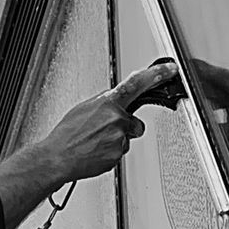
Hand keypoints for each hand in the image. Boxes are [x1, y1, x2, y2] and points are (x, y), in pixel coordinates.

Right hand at [45, 61, 181, 184]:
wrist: (57, 157)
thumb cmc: (66, 135)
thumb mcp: (83, 108)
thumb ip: (104, 103)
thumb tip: (115, 100)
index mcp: (108, 102)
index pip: (137, 83)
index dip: (156, 75)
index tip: (171, 70)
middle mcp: (116, 118)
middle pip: (135, 122)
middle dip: (125, 127)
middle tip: (103, 132)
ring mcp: (119, 136)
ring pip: (127, 138)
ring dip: (116, 141)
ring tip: (95, 143)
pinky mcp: (118, 153)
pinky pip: (121, 151)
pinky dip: (110, 153)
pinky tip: (95, 152)